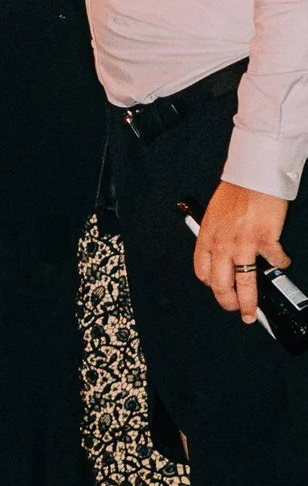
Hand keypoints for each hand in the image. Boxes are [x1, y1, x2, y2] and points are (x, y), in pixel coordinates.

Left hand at [194, 178, 290, 322]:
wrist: (253, 174)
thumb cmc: (236, 190)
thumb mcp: (215, 214)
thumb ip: (217, 235)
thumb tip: (223, 251)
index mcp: (207, 236)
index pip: (202, 271)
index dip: (211, 286)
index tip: (219, 292)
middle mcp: (222, 243)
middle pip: (220, 284)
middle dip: (228, 302)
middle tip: (236, 310)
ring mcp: (243, 244)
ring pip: (244, 284)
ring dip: (249, 302)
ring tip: (253, 311)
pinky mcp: (265, 240)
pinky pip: (274, 261)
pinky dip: (280, 264)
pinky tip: (282, 263)